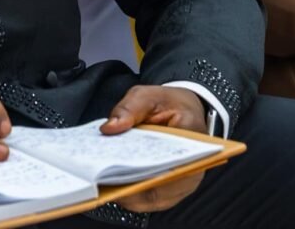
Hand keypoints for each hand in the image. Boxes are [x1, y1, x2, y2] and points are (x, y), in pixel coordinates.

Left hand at [102, 85, 207, 212]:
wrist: (185, 109)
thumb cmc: (168, 104)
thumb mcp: (147, 96)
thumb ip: (129, 108)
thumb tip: (109, 128)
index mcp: (191, 137)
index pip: (167, 162)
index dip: (141, 172)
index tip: (114, 171)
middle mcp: (193, 166)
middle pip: (159, 187)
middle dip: (128, 186)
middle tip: (102, 180)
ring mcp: (184, 181)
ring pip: (153, 199)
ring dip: (127, 194)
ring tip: (104, 184)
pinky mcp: (173, 189)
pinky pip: (151, 199)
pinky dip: (131, 194)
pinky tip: (114, 184)